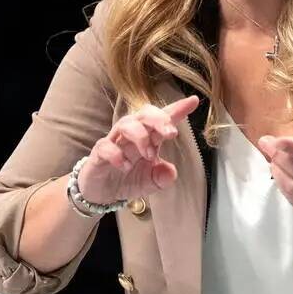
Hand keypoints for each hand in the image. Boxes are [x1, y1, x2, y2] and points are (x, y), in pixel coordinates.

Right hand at [76, 95, 199, 202]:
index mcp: (149, 137)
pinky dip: (116, 155)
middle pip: (144, 114)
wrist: (102, 193)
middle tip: (171, 134)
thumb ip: (163, 177)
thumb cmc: (129, 179)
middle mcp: (132, 134)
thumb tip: (171, 172)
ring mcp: (114, 141)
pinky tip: (125, 166)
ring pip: (126, 124)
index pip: (163, 119)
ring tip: (149, 155)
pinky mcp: (99, 153)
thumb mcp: (151, 181)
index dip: (178, 109)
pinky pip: (106, 146)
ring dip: (141, 137)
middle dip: (159, 119)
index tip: (193, 101)